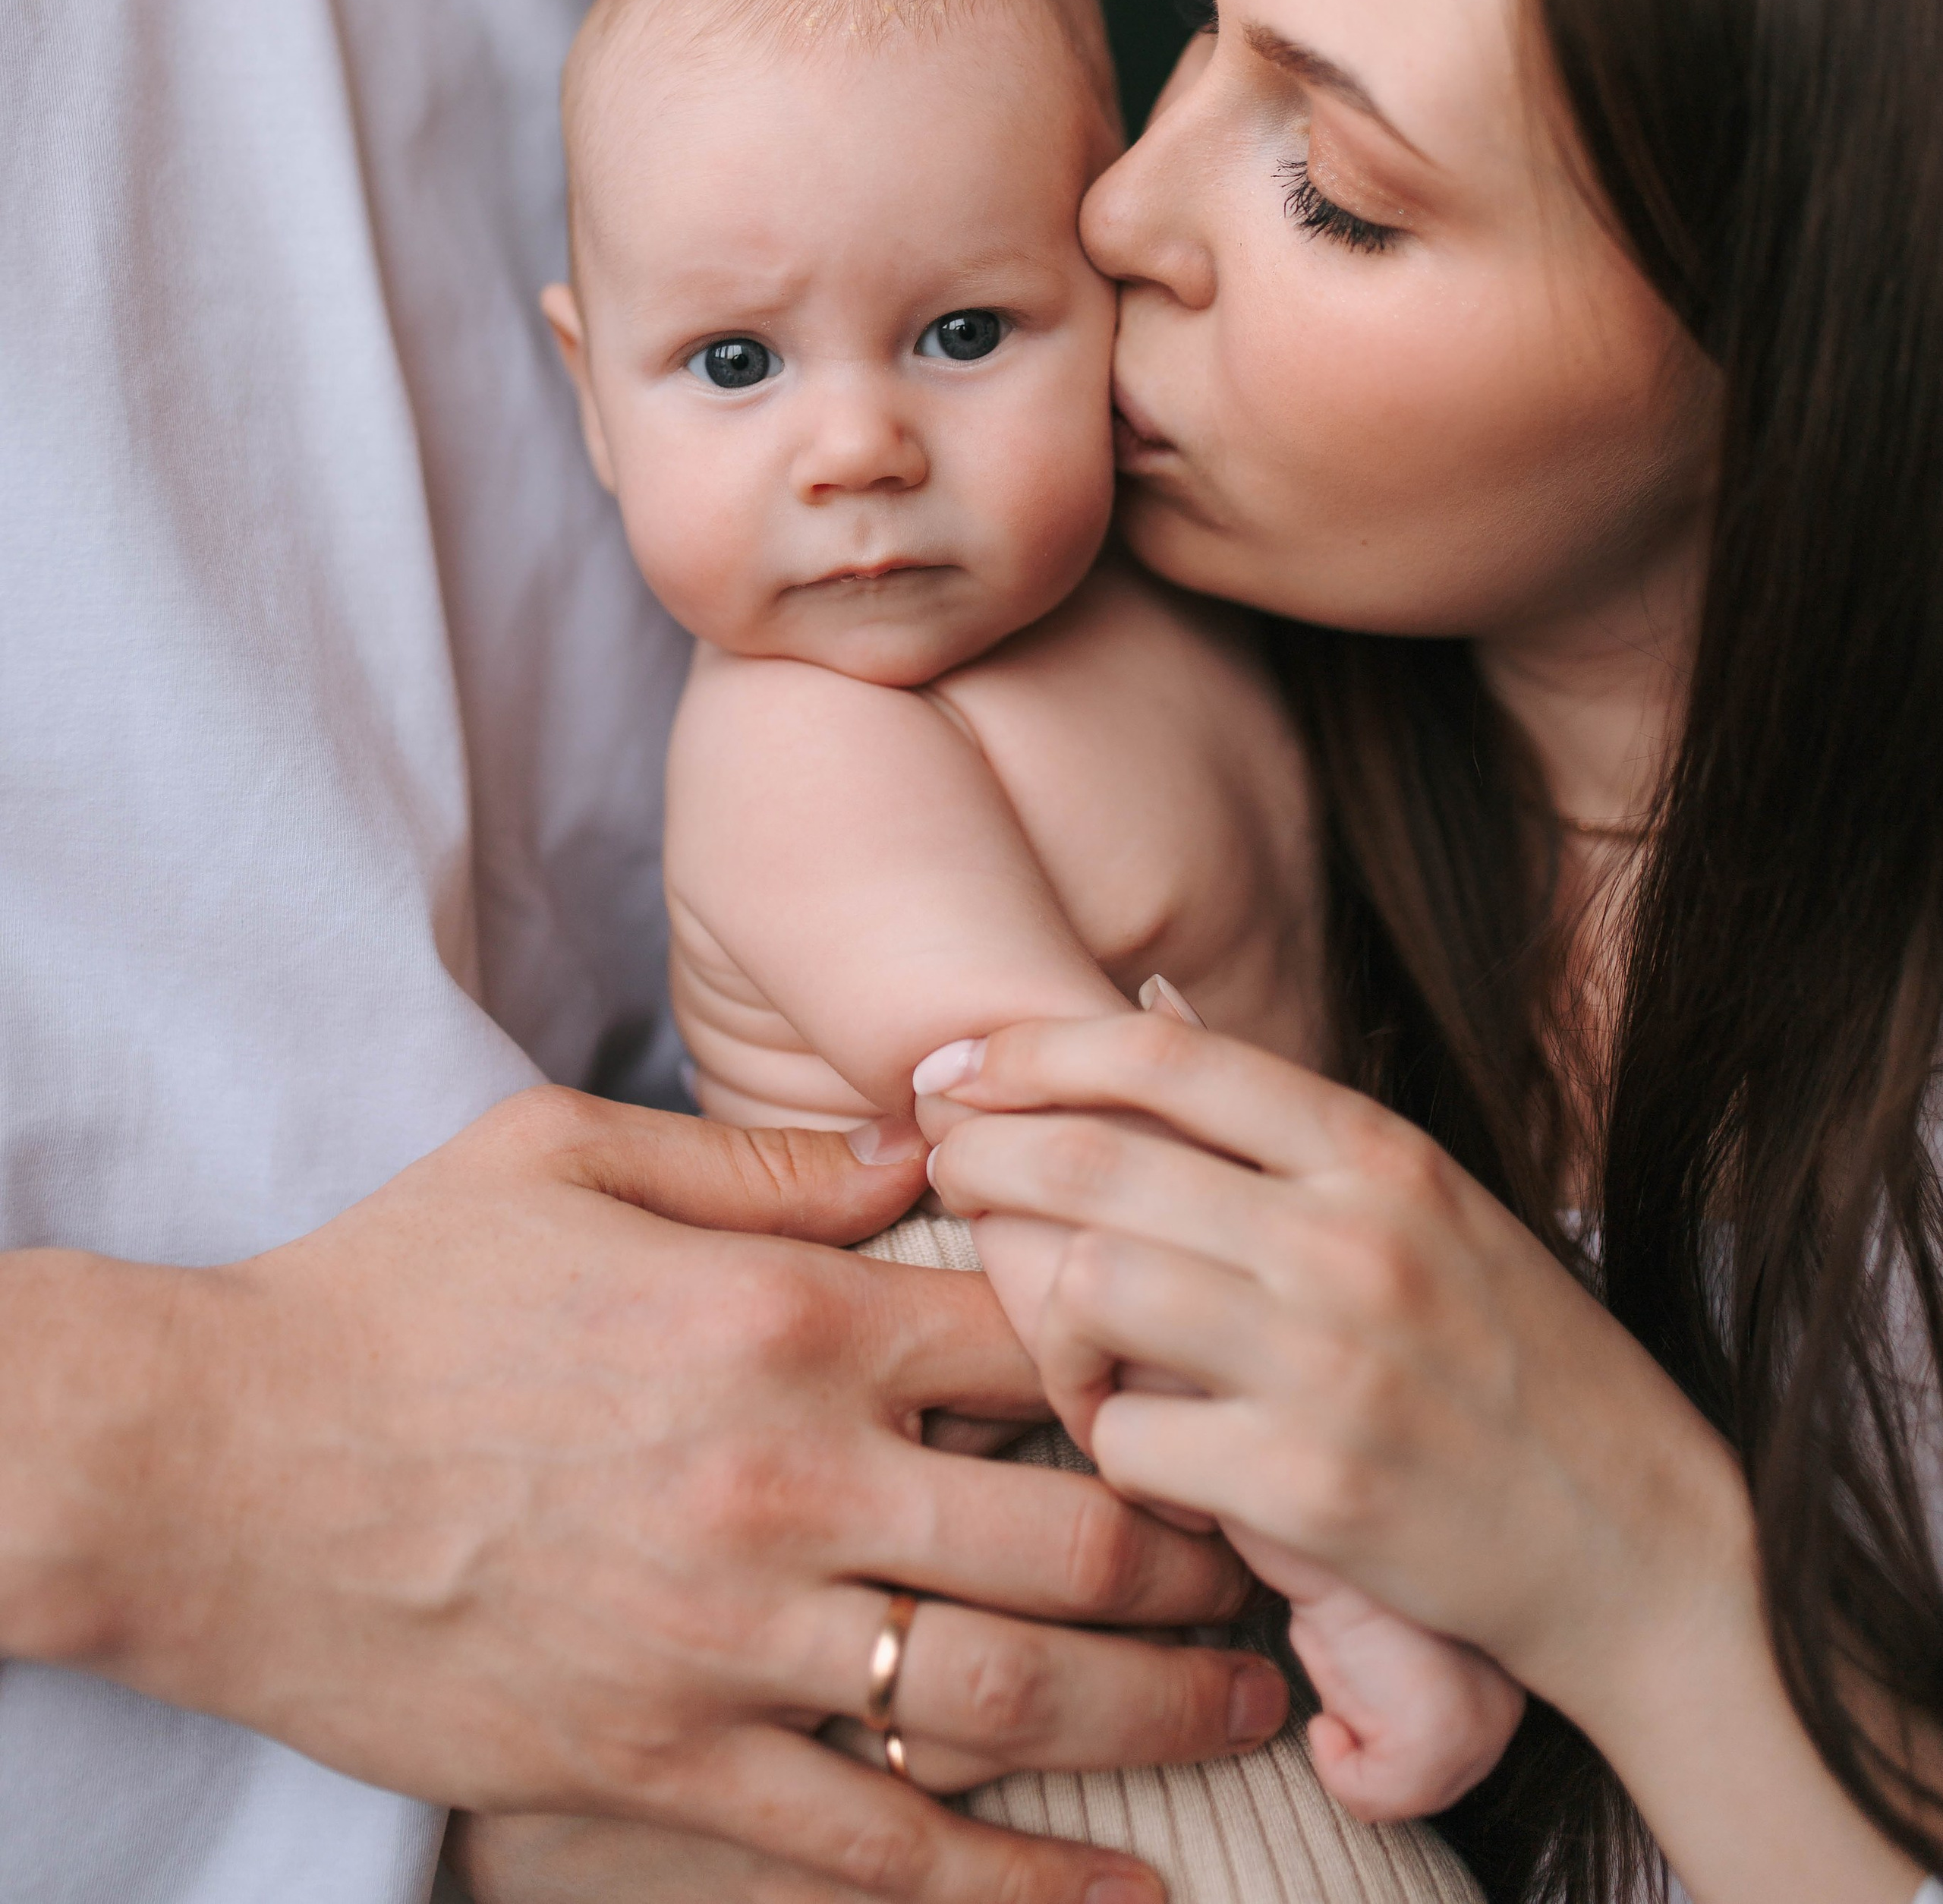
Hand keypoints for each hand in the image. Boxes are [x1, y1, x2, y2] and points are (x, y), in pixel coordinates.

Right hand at [4, 1089, 1285, 1903]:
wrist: (217, 1463)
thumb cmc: (396, 1285)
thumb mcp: (567, 1150)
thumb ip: (763, 1154)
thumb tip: (918, 1148)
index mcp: (778, 1316)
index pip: (1037, 1336)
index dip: (1150, 1354)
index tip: (1211, 1373)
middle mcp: (785, 1481)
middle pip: (1069, 1532)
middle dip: (1203, 1552)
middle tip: (1279, 1561)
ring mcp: (730, 1640)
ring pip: (1006, 1699)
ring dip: (1156, 1711)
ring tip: (1252, 1708)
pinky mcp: (662, 1765)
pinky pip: (875, 1852)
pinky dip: (1010, 1889)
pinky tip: (1112, 1899)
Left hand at [930, 1020, 1934, 1903]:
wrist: (1651, 1545)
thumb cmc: (1520, 1363)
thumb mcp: (1428, 1206)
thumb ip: (1293, 1131)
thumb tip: (1147, 1017)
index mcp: (1375, 1154)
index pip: (1161, 1056)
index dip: (1033, 1049)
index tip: (954, 1064)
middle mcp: (1349, 1237)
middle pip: (1097, 1160)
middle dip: (985, 1156)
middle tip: (944, 1171)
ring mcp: (1331, 1361)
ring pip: (1091, 1293)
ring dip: (1045, 1325)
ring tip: (1072, 1355)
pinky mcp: (1313, 1488)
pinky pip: (1130, 1442)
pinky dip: (1117, 1452)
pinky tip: (1159, 1463)